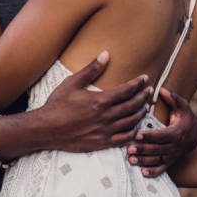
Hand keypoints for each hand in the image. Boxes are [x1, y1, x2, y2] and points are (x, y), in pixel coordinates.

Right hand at [38, 52, 152, 151]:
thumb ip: (91, 69)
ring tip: (145, 106)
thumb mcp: (73, 83)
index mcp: (100, 100)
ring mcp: (106, 131)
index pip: (127, 90)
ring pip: (131, 122)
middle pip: (132, 105)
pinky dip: (133, 132)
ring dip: (141, 113)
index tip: (145, 78)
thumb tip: (105, 54)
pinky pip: (124, 138)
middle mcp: (106, 116)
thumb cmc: (58, 104)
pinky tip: (135, 127)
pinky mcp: (102, 142)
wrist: (47, 129)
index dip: (138, 84)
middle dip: (143, 96)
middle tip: (149, 90)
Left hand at [126, 87, 196, 176]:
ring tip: (131, 160)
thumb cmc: (185, 118)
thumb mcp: (183, 107)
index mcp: (176, 132)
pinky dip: (153, 172)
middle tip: (128, 149)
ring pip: (157, 160)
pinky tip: (142, 173)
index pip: (161, 135)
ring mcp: (172, 155)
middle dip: (142, 149)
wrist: (195, 135)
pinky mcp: (169, 162)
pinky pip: (162, 169)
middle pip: (157, 149)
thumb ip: (174, 98)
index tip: (137, 134)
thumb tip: (162, 90)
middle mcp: (174, 146)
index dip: (149, 136)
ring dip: (144, 161)